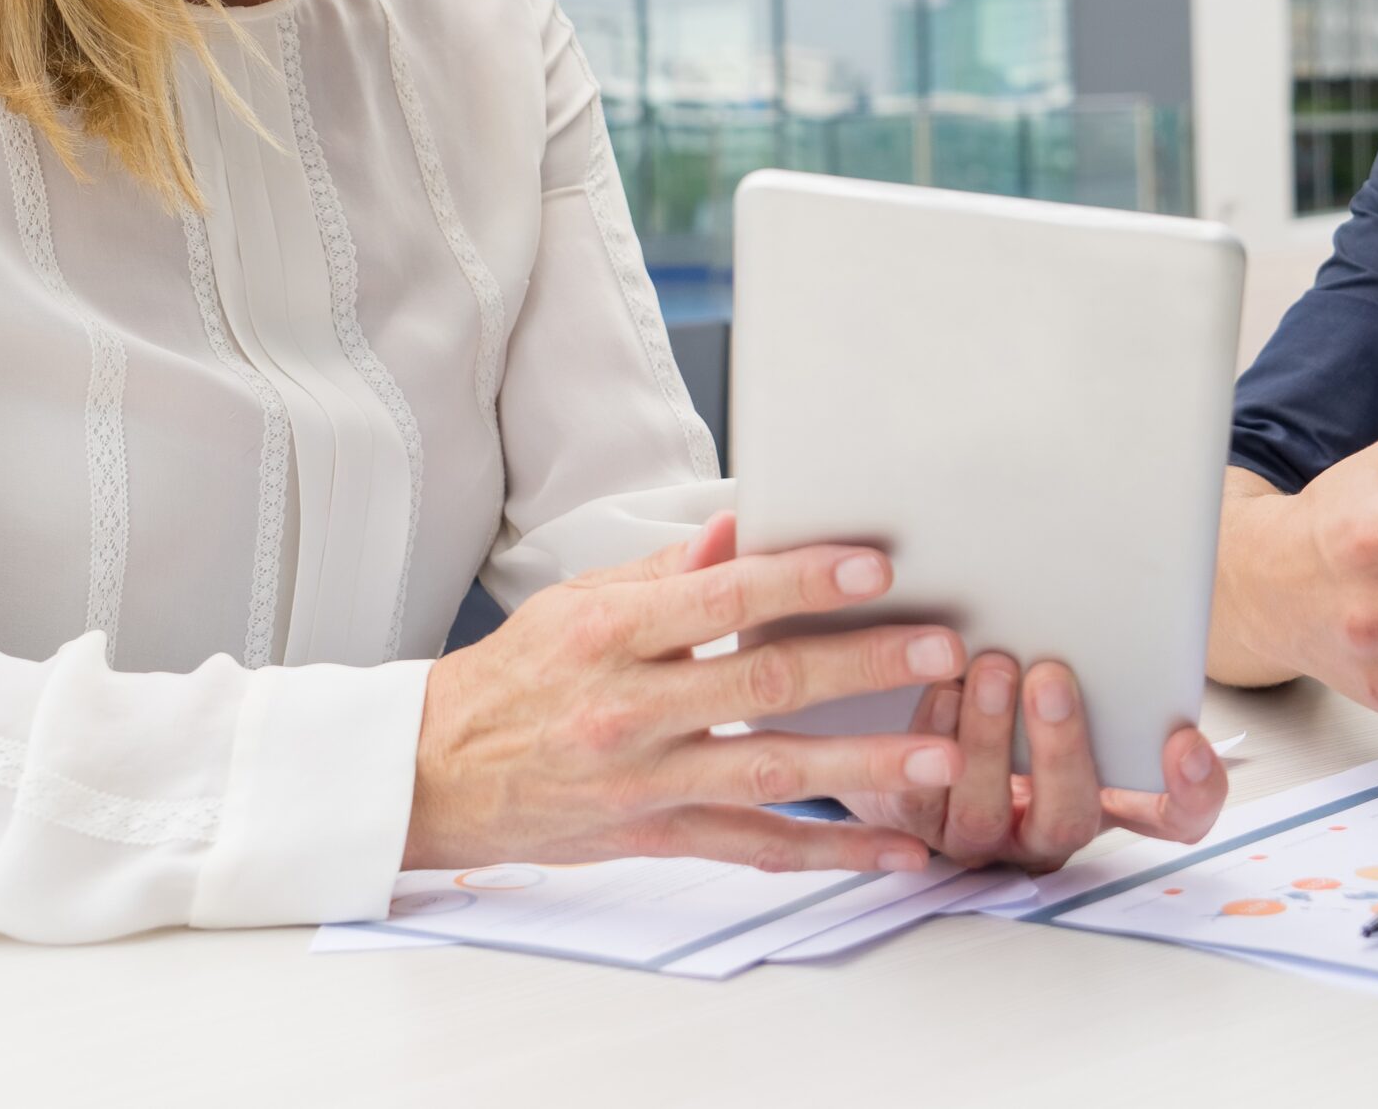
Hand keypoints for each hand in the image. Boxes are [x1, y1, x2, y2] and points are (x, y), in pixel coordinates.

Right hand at [403, 513, 968, 875]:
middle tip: (942, 648)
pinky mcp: (655, 838)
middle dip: (862, 665)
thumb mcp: (579, 602)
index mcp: (611, 635)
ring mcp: (645, 782)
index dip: (801, 580)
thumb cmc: (517, 675)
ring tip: (943, 753)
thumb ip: (668, 572)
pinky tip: (894, 849)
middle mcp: (630, 710)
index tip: (874, 566)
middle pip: (763, 683)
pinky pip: (754, 847)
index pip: (722, 598)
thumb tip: (743, 524)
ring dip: (864, 764)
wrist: (434, 773)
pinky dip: (829, 852)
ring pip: (771, 772)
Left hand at [837, 653, 1228, 873]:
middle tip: (1052, 679)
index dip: (1189, 792)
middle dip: (1060, 748)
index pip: (1174, 819)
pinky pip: (918, 801)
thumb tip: (1121, 587)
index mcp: (1106, 798)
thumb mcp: (1074, 682)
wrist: (923, 727)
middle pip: (1070, 818)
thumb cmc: (1018, 697)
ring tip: (992, 669)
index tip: (1181, 740)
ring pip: (984, 814)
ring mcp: (978, 836)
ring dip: (988, 741)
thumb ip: (1105, 663)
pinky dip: (931, 739)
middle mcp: (1044, 829)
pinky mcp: (915, 823)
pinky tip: (941, 689)